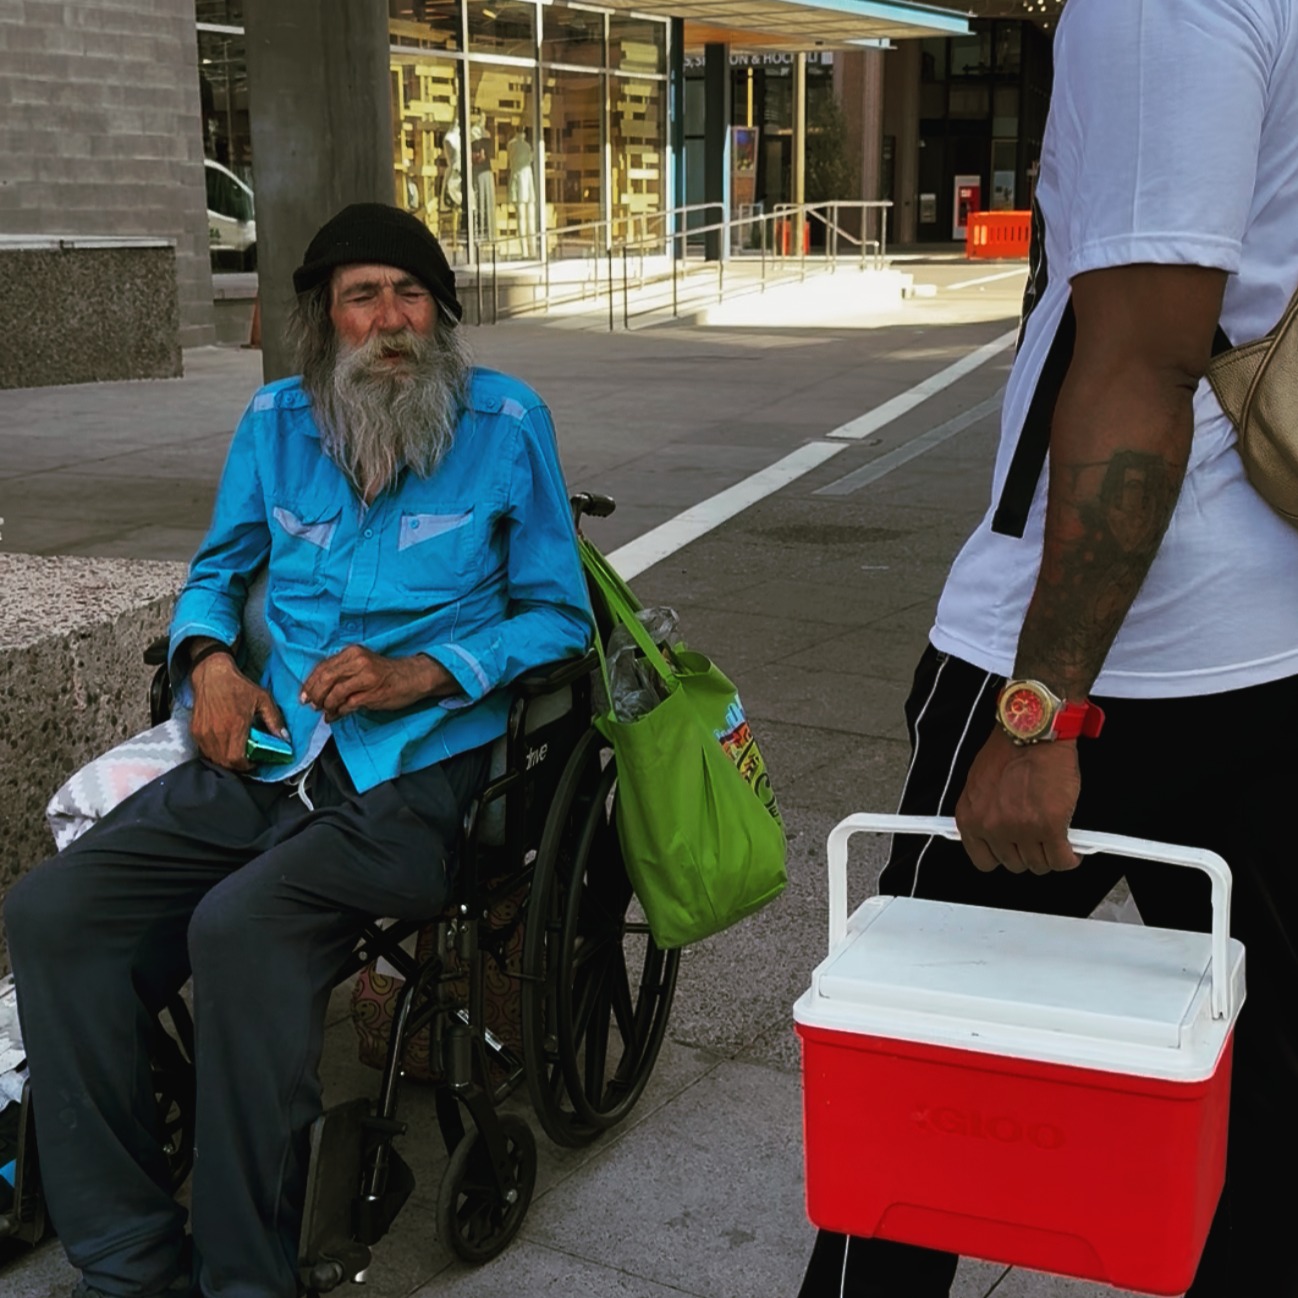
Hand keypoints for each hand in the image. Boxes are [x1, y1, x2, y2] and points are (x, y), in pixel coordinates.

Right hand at [190, 652, 286, 771]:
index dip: (247, 766)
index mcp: (234, 726)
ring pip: (214, 758)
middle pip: (225, 762)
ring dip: (226, 760)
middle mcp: (216, 732)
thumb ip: (274, 720)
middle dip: (238, 765)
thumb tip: (284, 737)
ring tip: (237, 753)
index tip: (255, 762)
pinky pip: (205, 750)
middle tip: (248, 759)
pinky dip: (215, 753)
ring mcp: (203, 732)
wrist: (212, 674)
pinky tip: (225, 746)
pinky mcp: (195, 730)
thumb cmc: (238, 686)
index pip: (237, 759)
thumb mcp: (262, 699)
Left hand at [300, 646, 455, 721]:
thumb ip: (342, 672)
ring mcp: (365, 677)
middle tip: (311, 706)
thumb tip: (318, 690)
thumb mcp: (362, 665)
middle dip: (314, 695)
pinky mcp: (372, 693)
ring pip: (334, 693)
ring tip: (325, 712)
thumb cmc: (386, 673)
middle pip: (325, 679)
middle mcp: (357, 661)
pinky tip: (335, 717)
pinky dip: (338, 713)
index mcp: (352, 652)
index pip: (322, 667)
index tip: (304, 695)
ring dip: (326, 706)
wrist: (413, 677)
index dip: (310, 683)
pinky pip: (347, 705)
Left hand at [954, 729, 1081, 874]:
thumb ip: (984, 812)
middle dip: (1028, 853)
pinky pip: (1061, 859)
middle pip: (1014, 863)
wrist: (1032, 732)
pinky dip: (1069, 858)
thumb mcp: (980, 785)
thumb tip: (994, 832)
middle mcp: (992, 827)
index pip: (983, 861)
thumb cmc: (1007, 749)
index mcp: (971, 817)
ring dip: (1049, 855)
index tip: (1012, 850)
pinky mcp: (1050, 827)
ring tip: (1055, 840)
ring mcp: (1021, 829)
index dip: (1002, 856)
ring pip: (1039, 864)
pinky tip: (1072, 850)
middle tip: (1038, 840)